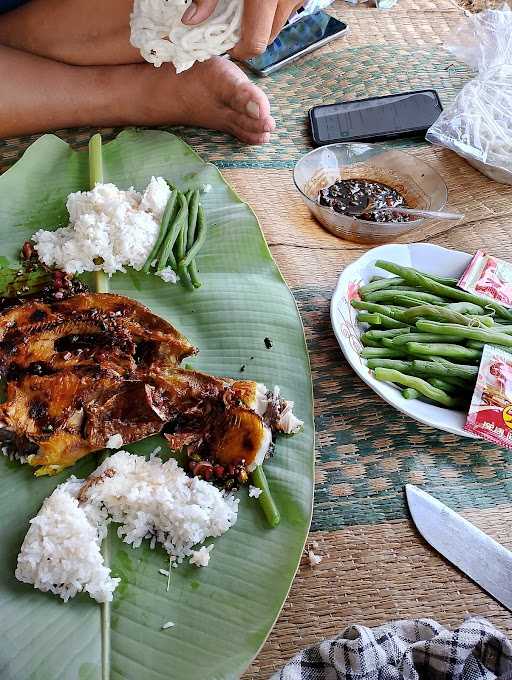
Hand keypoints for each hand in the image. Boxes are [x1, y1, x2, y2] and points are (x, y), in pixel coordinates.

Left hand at [182, 0, 302, 59]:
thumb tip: (191, 21)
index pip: (255, 44)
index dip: (239, 50)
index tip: (228, 44)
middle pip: (267, 38)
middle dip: (249, 37)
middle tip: (234, 24)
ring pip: (277, 26)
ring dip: (262, 24)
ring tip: (248, 7)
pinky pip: (286, 10)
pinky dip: (273, 10)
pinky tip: (260, 0)